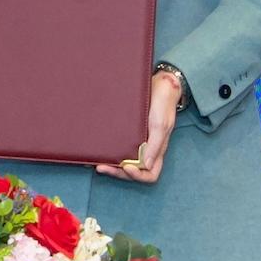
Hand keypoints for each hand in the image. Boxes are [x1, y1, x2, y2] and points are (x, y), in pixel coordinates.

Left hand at [97, 68, 181, 183]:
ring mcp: (138, 142)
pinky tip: (99, 149)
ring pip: (125, 162)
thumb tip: (146, 165)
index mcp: (157, 151)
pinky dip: (110, 152)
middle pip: (133, 171)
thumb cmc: (163, 105)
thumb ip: (155, 146)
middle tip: (102, 167)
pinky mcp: (130, 132)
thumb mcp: (161, 125)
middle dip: (118, 173)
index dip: (138, 176)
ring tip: (97, 162)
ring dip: (112, 165)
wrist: (160, 84)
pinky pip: (120, 147)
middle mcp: (147, 149)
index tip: (126, 167)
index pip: (150, 175)